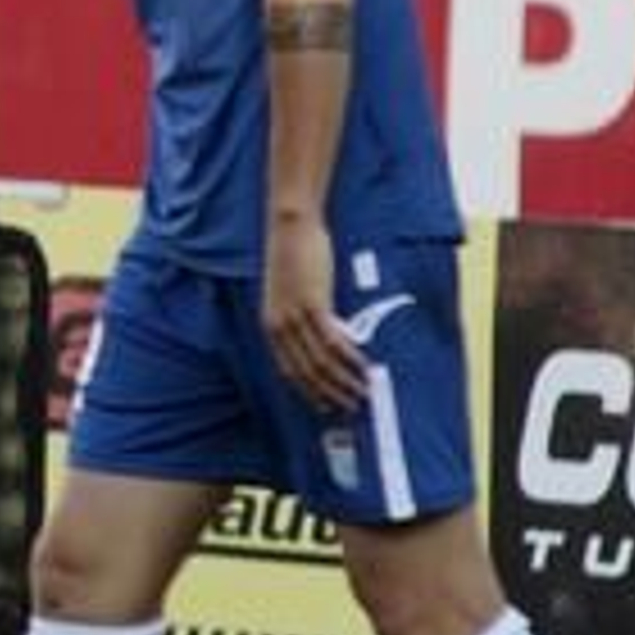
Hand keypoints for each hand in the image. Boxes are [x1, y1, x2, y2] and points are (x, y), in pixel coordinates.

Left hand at [262, 213, 369, 413]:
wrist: (290, 227)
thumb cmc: (293, 255)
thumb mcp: (288, 291)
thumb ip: (300, 314)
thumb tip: (323, 332)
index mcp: (270, 326)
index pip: (289, 371)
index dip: (308, 392)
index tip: (325, 406)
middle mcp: (279, 327)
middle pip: (305, 373)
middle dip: (329, 394)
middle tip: (350, 408)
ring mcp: (295, 317)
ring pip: (321, 362)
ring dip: (343, 382)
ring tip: (362, 393)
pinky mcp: (313, 305)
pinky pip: (333, 342)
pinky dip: (350, 359)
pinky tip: (364, 368)